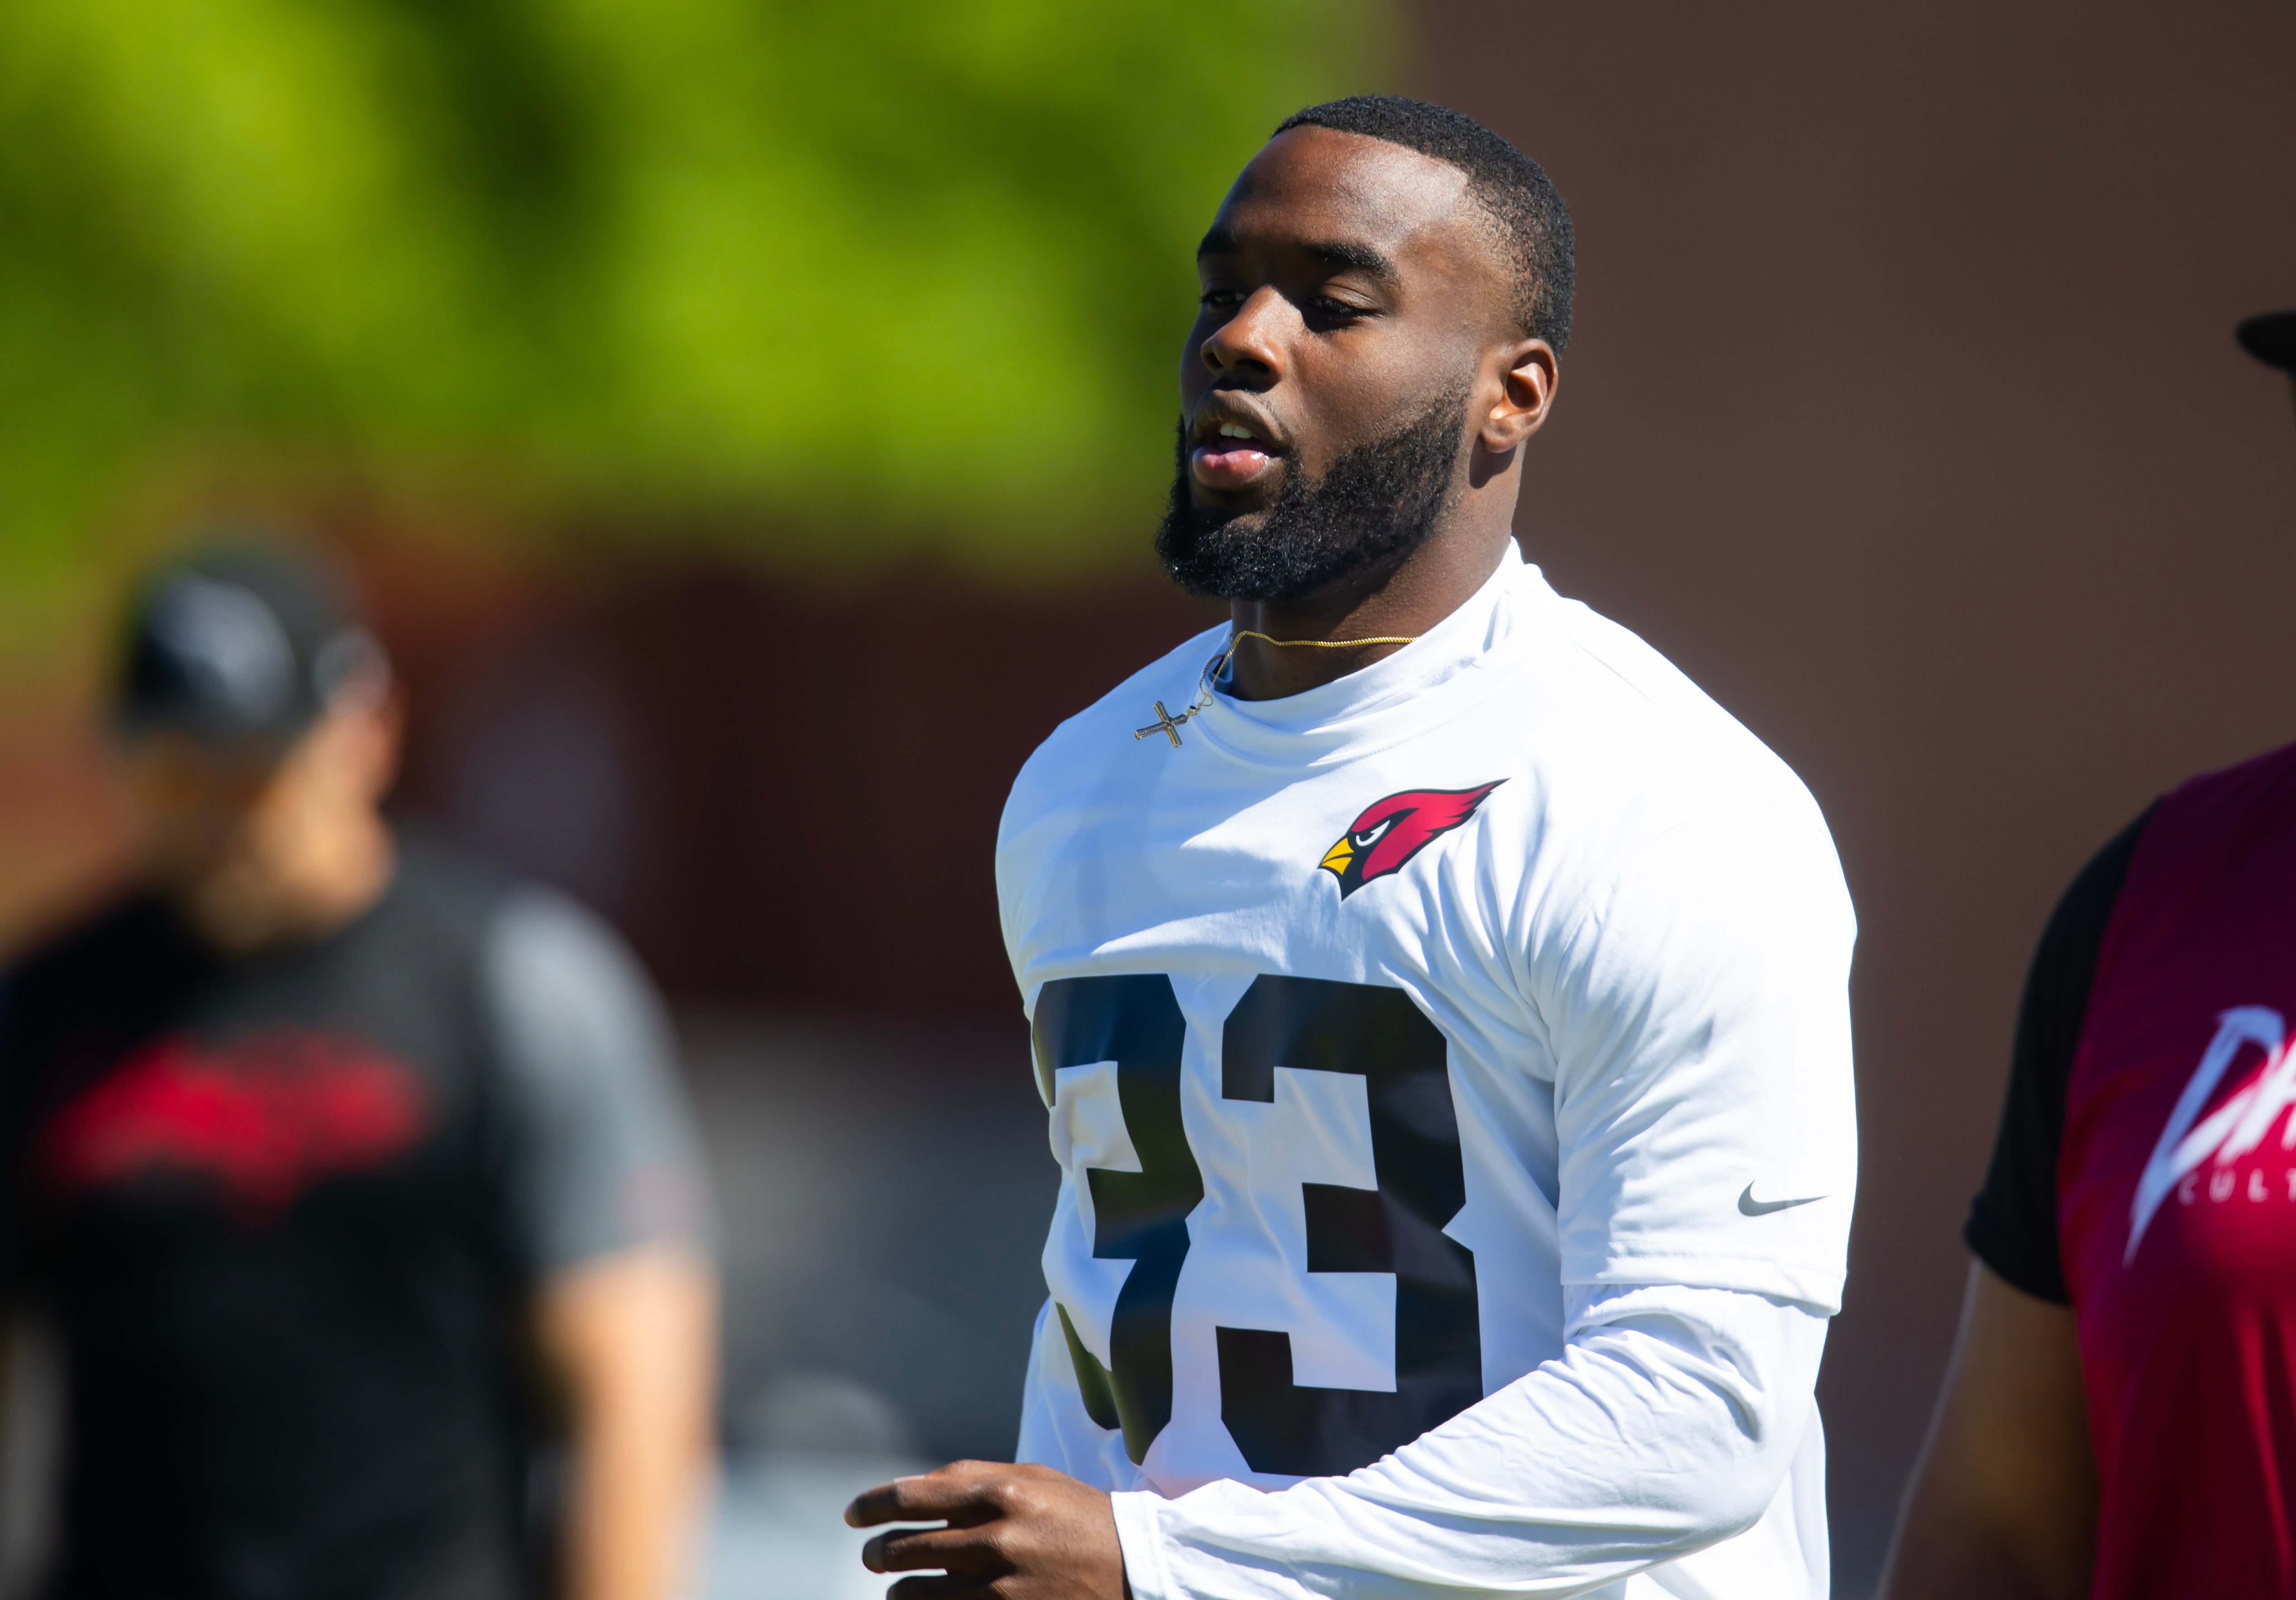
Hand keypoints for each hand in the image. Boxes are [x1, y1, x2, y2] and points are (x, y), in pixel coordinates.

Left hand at [844, 1460, 1129, 1598]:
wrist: (1138, 1568)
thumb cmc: (1080, 1517)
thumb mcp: (1034, 1480)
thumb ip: (975, 1479)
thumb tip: (915, 1489)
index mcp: (1001, 1491)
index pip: (912, 1496)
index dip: (873, 1505)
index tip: (854, 1514)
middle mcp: (995, 1537)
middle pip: (905, 1546)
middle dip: (880, 1552)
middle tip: (874, 1555)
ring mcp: (998, 1586)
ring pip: (914, 1590)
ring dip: (899, 1588)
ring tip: (900, 1586)